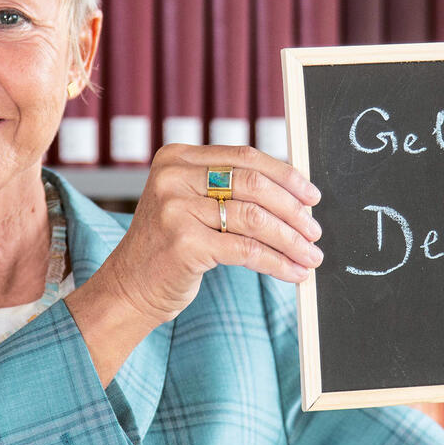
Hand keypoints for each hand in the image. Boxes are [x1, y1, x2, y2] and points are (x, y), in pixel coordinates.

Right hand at [88, 144, 323, 328]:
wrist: (129, 288)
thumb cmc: (169, 247)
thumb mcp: (190, 205)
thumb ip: (227, 189)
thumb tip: (295, 194)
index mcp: (176, 158)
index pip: (244, 156)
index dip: (284, 175)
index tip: (311, 195)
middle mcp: (172, 177)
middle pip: (253, 184)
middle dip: (292, 210)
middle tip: (314, 230)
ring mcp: (175, 209)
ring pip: (254, 219)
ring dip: (290, 239)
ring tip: (310, 255)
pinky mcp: (183, 243)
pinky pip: (246, 250)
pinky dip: (277, 262)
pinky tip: (293, 273)